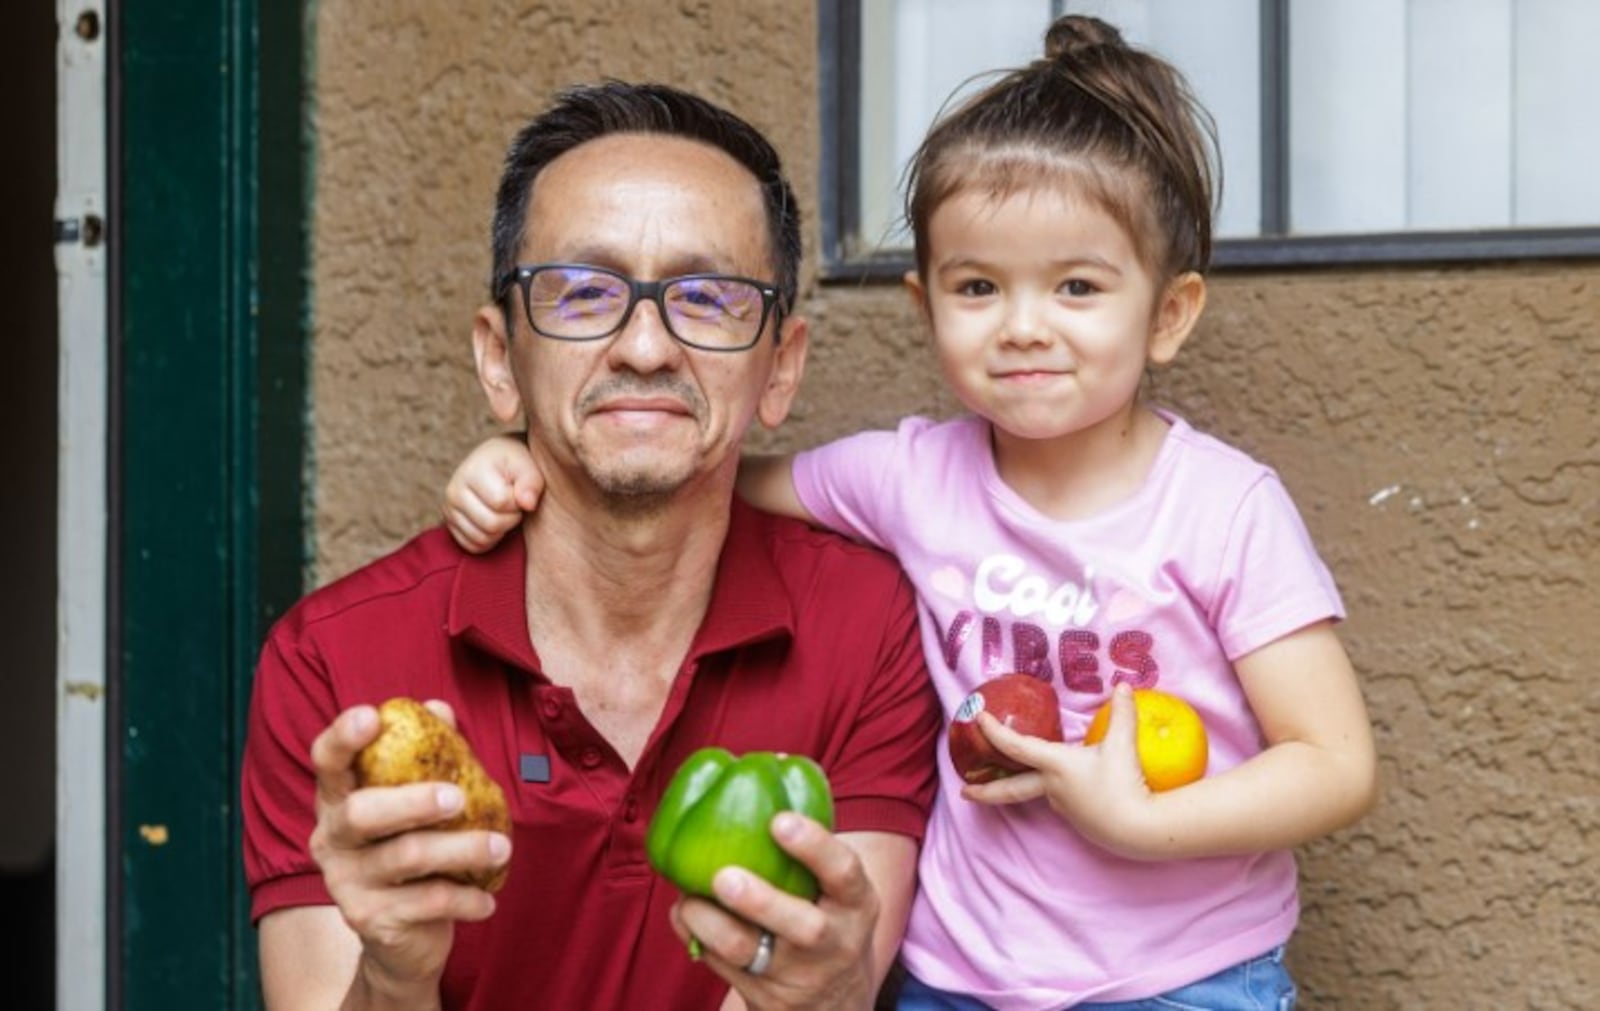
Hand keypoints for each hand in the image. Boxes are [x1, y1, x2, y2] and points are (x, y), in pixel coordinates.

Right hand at [306, 702, 511, 996]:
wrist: (400, 938)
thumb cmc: (411, 849)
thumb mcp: (417, 803)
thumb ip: (427, 756)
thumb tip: (440, 709)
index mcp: (338, 799)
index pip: (326, 761)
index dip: (343, 737)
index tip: (372, 716)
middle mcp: (332, 838)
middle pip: (362, 812)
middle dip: (413, 801)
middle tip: (459, 797)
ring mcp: (346, 882)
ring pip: (406, 857)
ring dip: (463, 849)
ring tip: (501, 847)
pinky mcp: (370, 920)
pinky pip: (427, 901)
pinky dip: (466, 897)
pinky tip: (488, 900)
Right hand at [442, 433, 541, 551]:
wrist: (491, 464)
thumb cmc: (512, 465)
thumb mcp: (527, 466)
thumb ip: (532, 482)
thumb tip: (528, 504)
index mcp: (472, 472)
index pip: (501, 502)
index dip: (518, 502)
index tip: (519, 492)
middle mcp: (454, 492)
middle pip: (491, 524)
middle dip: (511, 518)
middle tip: (514, 505)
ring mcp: (449, 510)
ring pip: (482, 539)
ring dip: (502, 530)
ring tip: (504, 512)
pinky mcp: (450, 525)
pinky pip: (473, 546)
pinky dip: (490, 540)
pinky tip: (495, 521)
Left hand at [671, 813, 878, 1010]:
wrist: (834, 1003)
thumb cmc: (829, 917)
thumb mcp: (840, 888)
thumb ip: (812, 839)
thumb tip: (773, 758)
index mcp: (856, 904)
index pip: (844, 873)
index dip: (814, 846)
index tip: (779, 820)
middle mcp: (834, 943)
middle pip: (803, 927)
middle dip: (761, 901)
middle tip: (724, 875)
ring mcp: (797, 976)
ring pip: (748, 952)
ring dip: (709, 922)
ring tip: (688, 896)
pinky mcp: (763, 996)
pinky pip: (720, 967)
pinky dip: (694, 936)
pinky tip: (683, 911)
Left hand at [961, 684, 1158, 857]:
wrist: (1139, 829)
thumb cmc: (1125, 785)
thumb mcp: (1123, 745)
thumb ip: (1122, 714)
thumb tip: (1125, 686)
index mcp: (1056, 765)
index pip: (1016, 746)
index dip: (995, 731)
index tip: (978, 719)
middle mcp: (1052, 787)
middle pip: (1011, 789)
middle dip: (985, 791)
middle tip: (963, 793)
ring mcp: (1063, 807)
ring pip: (1041, 791)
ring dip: (1030, 784)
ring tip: (1030, 774)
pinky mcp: (1078, 820)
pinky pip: (1063, 799)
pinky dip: (1059, 791)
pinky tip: (1077, 787)